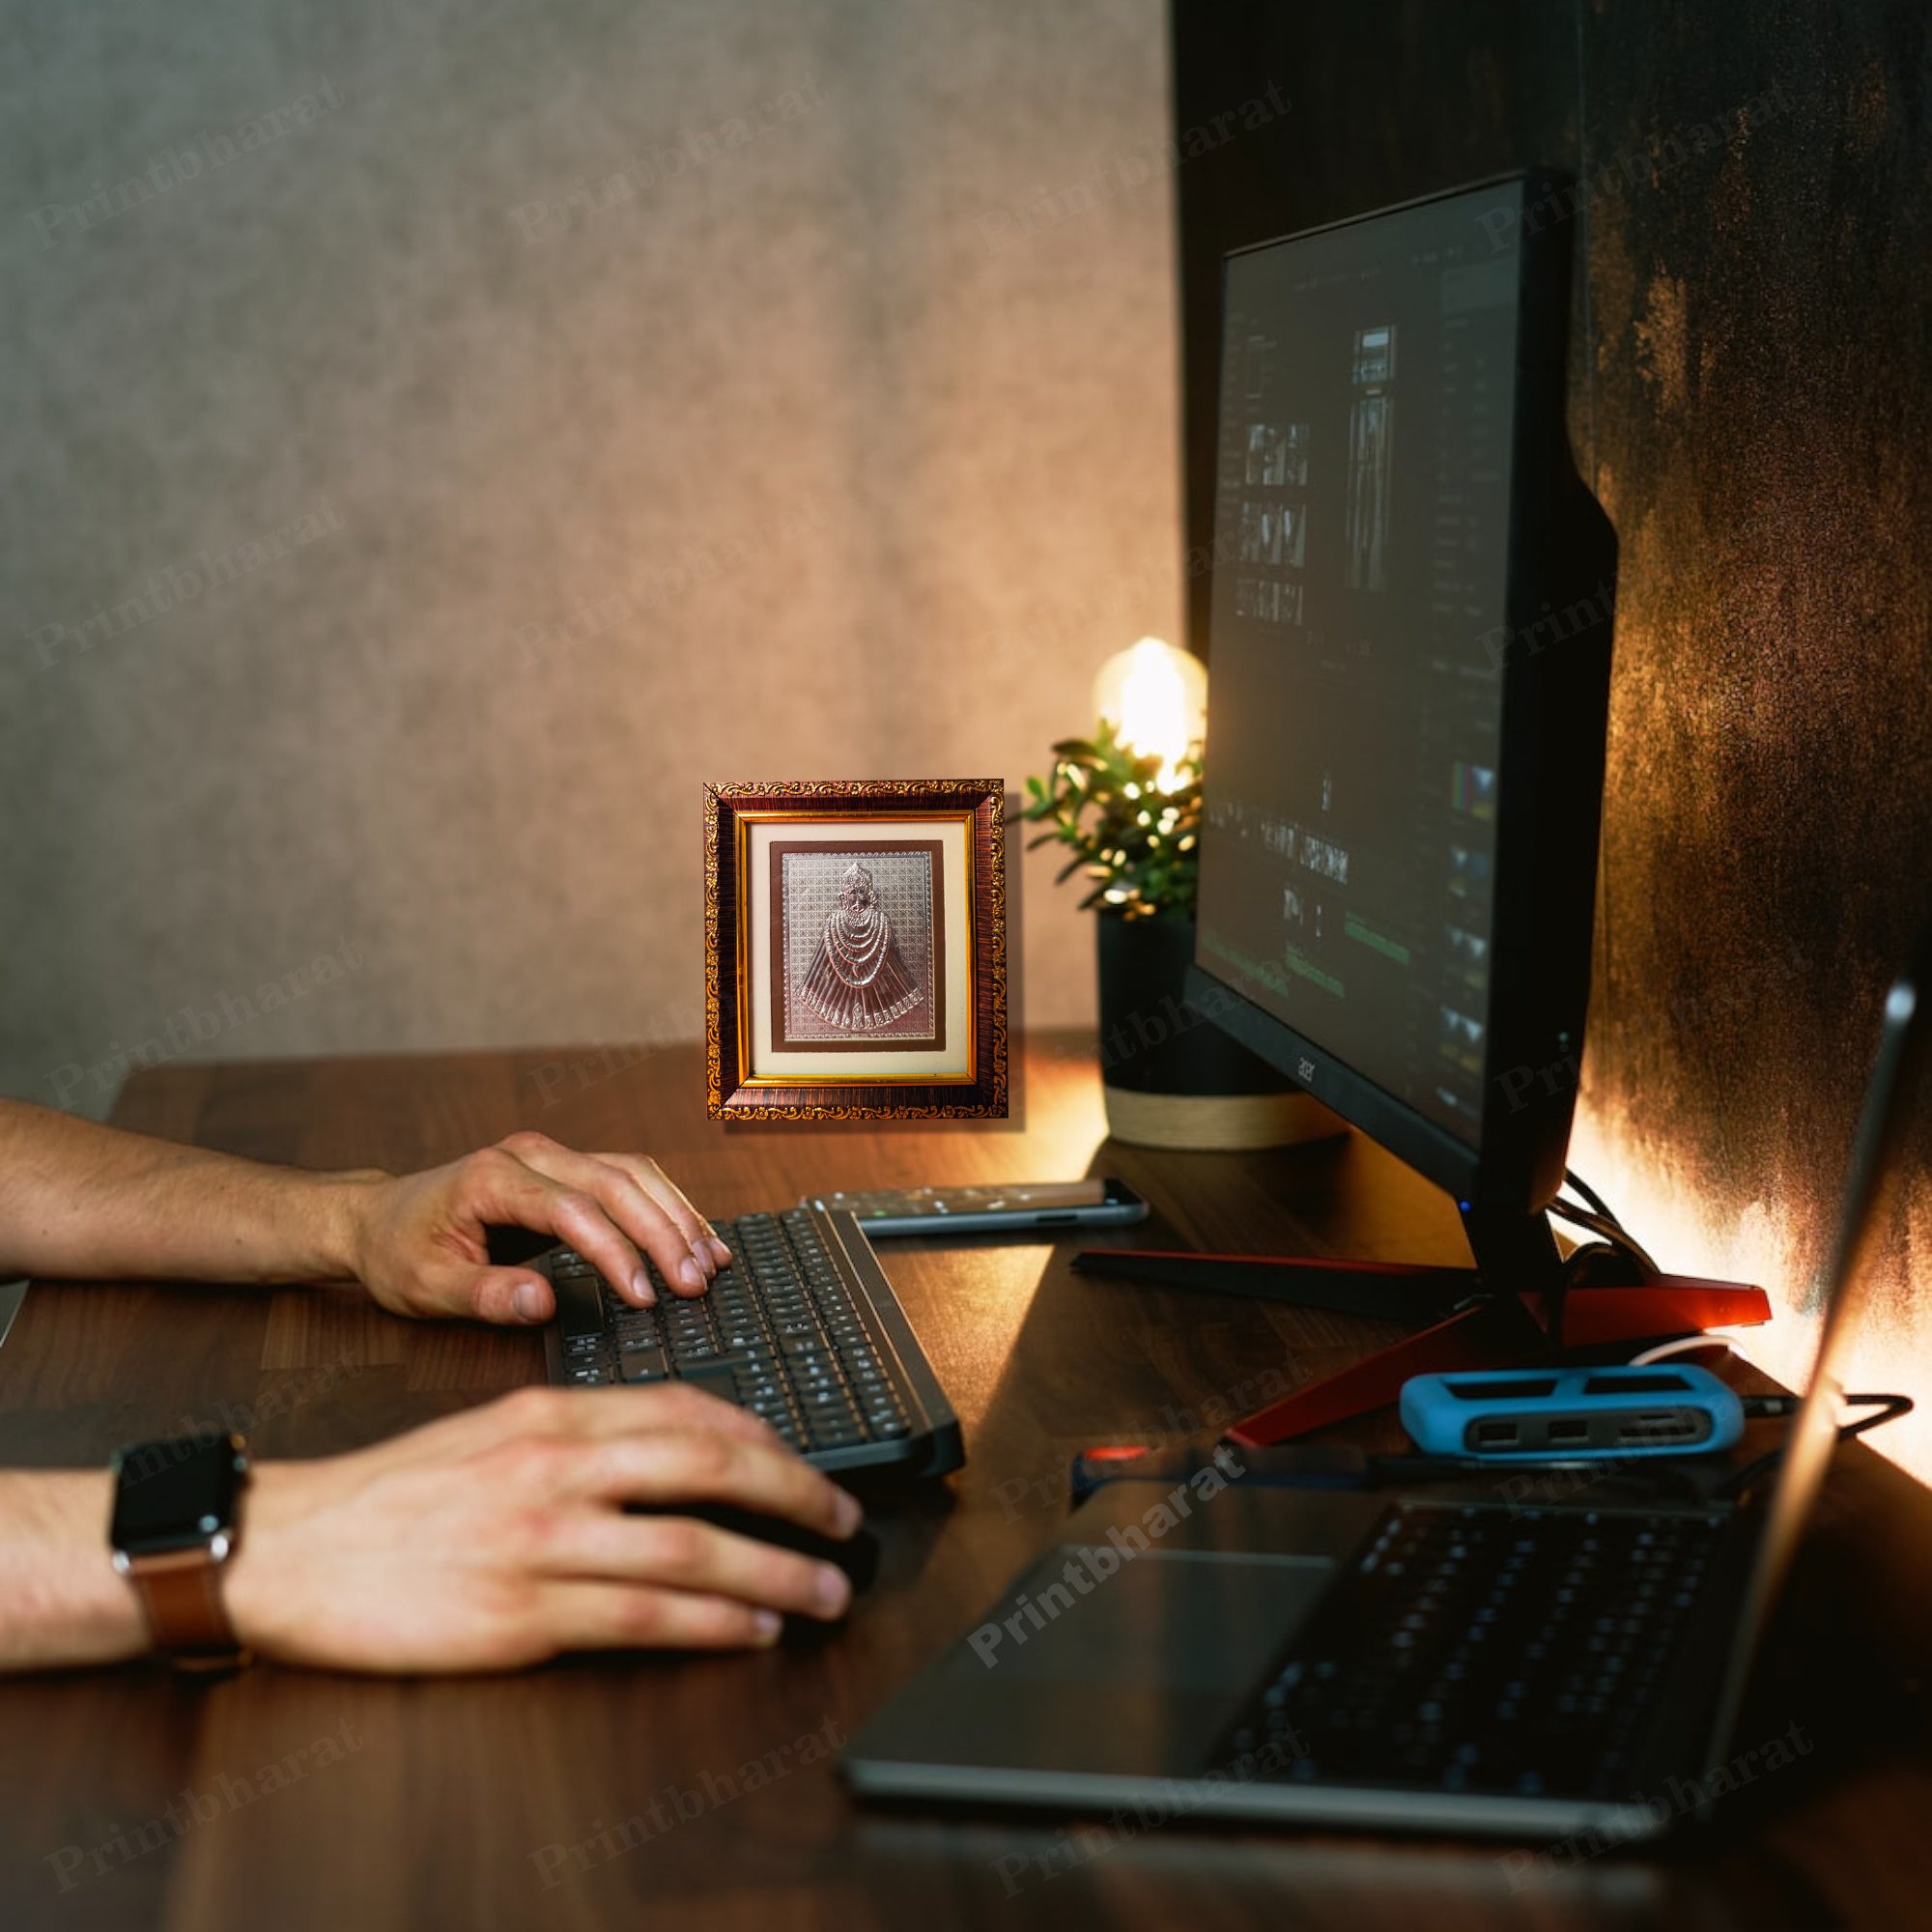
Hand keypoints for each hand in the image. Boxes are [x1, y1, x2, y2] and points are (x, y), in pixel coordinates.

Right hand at [223, 1384, 859, 1670]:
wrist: (293, 1546)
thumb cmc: (392, 1492)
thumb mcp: (493, 1428)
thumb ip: (581, 1432)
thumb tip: (673, 1445)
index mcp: (552, 1411)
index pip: (686, 1409)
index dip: (763, 1437)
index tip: (803, 1461)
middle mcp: (558, 1464)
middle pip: (710, 1466)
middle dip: (796, 1493)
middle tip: (845, 1520)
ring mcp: (542, 1539)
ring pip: (693, 1546)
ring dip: (775, 1569)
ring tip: (824, 1588)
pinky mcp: (522, 1613)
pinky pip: (643, 1614)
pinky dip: (712, 1621)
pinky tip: (751, 1628)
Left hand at [344, 1131, 734, 1325]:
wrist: (377, 1218)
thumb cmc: (398, 1253)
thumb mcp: (424, 1287)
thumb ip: (483, 1295)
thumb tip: (541, 1304)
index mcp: (492, 1178)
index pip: (573, 1209)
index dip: (616, 1252)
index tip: (644, 1296)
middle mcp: (529, 1155)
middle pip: (616, 1182)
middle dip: (663, 1233)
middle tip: (695, 1283)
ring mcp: (551, 1156)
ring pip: (633, 1173)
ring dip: (675, 1216)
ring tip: (710, 1262)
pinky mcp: (566, 1169)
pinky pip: (628, 1178)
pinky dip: (666, 1207)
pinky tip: (694, 1237)